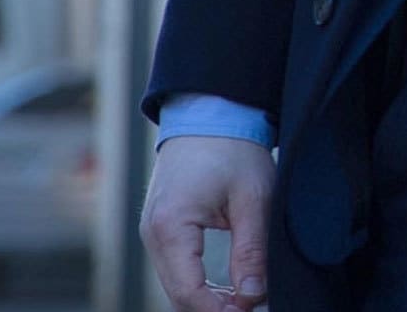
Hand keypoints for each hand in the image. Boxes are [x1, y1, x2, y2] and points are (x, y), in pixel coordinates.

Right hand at [141, 132, 274, 309]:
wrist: (210, 114)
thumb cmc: (233, 149)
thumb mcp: (253, 199)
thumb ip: (251, 251)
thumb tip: (254, 295)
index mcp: (170, 227)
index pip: (188, 291)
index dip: (220, 310)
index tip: (252, 310)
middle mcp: (152, 234)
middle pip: (177, 294)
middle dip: (213, 308)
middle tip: (253, 307)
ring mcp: (152, 233)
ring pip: (175, 285)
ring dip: (207, 299)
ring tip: (246, 300)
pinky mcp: (161, 230)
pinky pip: (176, 269)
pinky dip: (199, 284)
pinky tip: (228, 289)